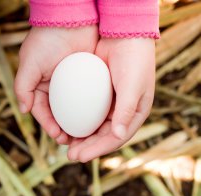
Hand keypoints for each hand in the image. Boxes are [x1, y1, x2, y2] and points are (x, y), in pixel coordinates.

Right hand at [14, 26, 97, 141]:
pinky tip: (97, 122)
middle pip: (60, 116)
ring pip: (76, 112)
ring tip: (85, 138)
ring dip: (79, 127)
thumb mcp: (30, 63)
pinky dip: (92, 113)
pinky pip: (90, 102)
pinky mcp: (89, 81)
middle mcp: (56, 89)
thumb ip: (23, 86)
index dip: (50, 126)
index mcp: (40, 87)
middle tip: (73, 142)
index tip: (59, 136)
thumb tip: (23, 110)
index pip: (43, 112)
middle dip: (65, 131)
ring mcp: (73, 86)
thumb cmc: (47, 39)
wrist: (71, 17)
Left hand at [67, 38, 155, 161]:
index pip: (115, 139)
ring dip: (81, 137)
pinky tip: (66, 125)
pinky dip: (78, 120)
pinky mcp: (100, 95)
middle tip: (69, 155)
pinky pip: (88, 112)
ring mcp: (111, 104)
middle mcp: (123, 113)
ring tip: (65, 144)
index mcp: (135, 115)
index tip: (80, 157)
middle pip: (103, 137)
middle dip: (87, 147)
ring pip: (95, 127)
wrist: (124, 33)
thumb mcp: (131, 86)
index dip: (98, 150)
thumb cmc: (134, 60)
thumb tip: (117, 136)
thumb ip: (124, 111)